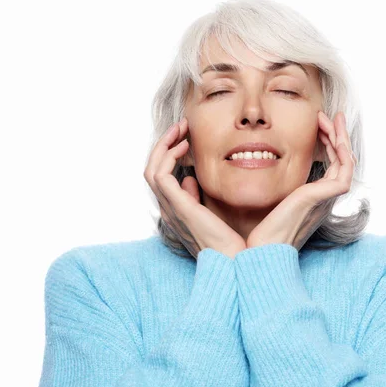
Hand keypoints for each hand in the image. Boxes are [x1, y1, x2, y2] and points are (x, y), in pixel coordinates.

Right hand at [144, 117, 246, 259]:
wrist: (233, 260)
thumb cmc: (228, 240)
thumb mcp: (210, 213)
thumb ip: (196, 197)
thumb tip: (190, 180)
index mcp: (175, 209)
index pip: (161, 176)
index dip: (169, 154)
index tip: (186, 137)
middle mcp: (168, 209)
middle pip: (152, 169)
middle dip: (164, 144)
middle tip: (181, 126)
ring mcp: (171, 208)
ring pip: (152, 169)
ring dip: (164, 145)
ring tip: (181, 129)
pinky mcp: (178, 207)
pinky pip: (161, 175)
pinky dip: (169, 157)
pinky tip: (185, 146)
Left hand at [246, 110, 355, 249]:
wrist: (263, 248)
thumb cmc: (262, 229)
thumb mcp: (270, 200)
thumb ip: (276, 186)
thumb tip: (258, 166)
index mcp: (315, 199)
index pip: (331, 166)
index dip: (328, 144)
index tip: (319, 125)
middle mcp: (324, 198)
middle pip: (342, 161)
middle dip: (337, 137)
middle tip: (330, 117)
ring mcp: (326, 198)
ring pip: (346, 162)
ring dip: (340, 138)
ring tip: (330, 119)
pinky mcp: (324, 197)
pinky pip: (345, 170)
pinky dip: (342, 151)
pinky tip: (330, 135)